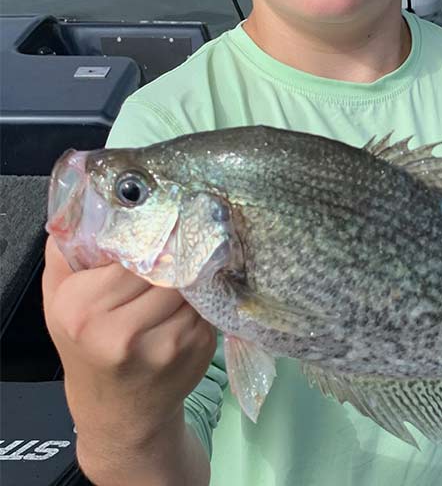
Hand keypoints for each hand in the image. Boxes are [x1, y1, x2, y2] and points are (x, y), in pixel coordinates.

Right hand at [42, 236, 216, 450]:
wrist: (117, 411)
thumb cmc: (86, 345)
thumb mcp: (61, 297)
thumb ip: (69, 249)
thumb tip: (93, 202)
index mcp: (84, 309)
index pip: (134, 254)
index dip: (151, 237)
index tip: (162, 226)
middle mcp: (121, 332)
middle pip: (168, 266)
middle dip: (176, 254)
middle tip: (182, 240)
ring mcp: (164, 345)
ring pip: (192, 282)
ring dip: (193, 273)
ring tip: (186, 269)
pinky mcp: (197, 350)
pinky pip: (208, 302)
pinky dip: (203, 296)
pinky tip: (191, 300)